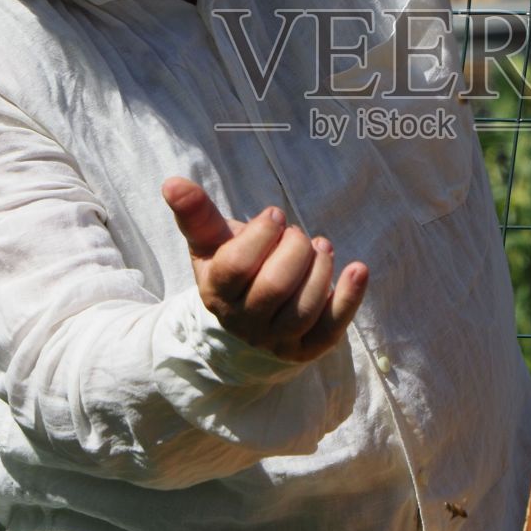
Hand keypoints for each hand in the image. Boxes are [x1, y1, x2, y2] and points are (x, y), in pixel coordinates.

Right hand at [161, 177, 367, 362]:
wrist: (248, 323)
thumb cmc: (233, 270)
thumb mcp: (212, 244)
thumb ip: (196, 214)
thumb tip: (172, 182)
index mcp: (217, 292)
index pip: (235, 267)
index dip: (260, 236)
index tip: (276, 215)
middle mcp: (244, 322)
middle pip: (274, 288)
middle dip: (294, 250)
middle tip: (298, 234)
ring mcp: (277, 340)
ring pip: (303, 309)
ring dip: (320, 270)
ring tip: (322, 247)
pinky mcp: (308, 348)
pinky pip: (332, 328)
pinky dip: (349, 298)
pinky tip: (358, 269)